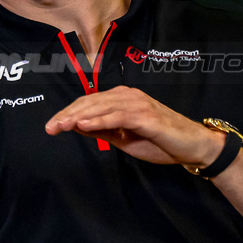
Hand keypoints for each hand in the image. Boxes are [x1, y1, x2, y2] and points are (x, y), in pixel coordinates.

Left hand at [45, 86, 224, 168]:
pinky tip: (82, 126)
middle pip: (90, 102)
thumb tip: (77, 127)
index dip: (68, 113)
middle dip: (67, 115)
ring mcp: (137, 104)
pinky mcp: (146, 116)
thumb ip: (103, 130)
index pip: (89, 102)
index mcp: (122, 98)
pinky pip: (117, 117)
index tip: (51, 126)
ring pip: (100, 107)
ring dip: (78, 117)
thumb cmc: (161, 142)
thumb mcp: (124, 139)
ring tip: (60, 126)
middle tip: (49, 127)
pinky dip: (98, 120)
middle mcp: (128, 96)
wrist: (193, 147)